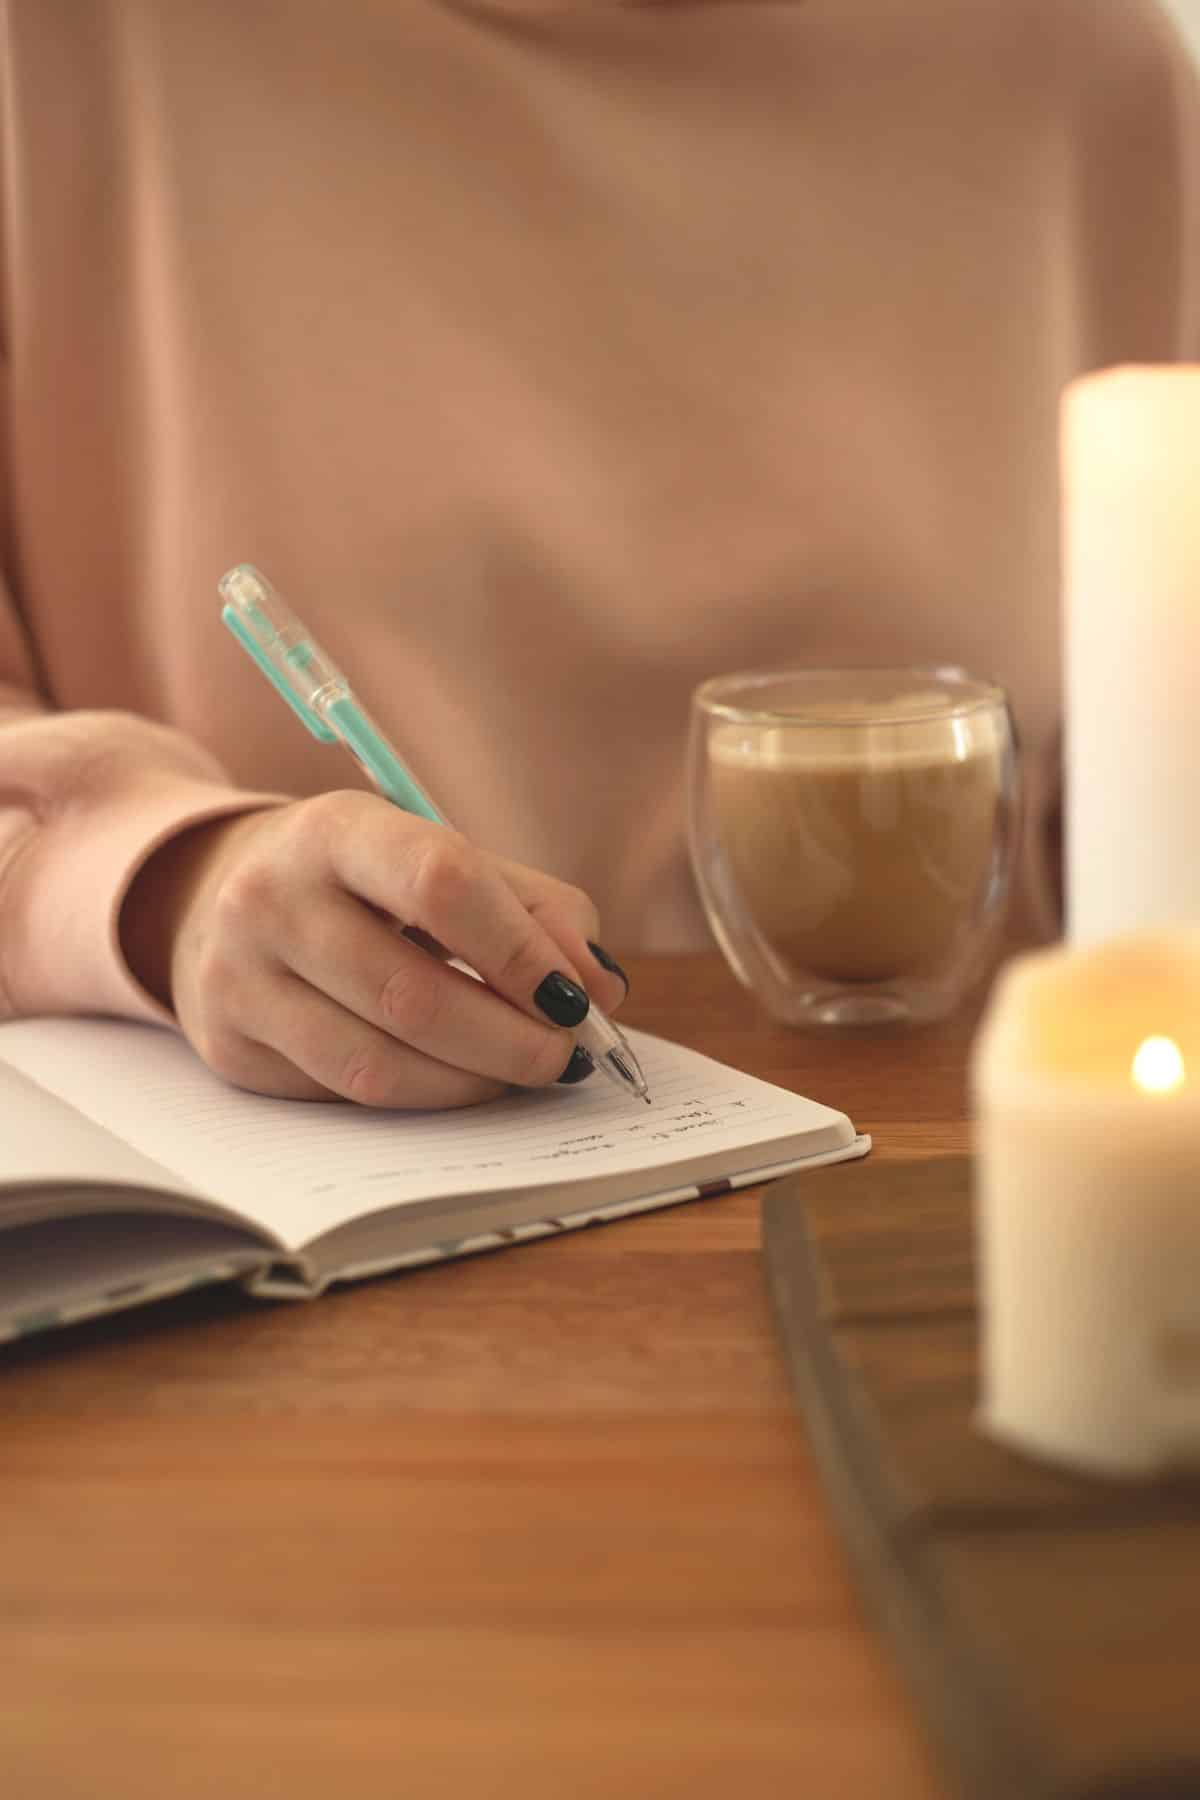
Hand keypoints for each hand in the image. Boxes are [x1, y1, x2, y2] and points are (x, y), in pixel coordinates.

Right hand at [119, 792, 629, 1108]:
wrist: (209, 894)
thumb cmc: (358, 879)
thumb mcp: (437, 856)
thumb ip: (533, 909)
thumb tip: (598, 988)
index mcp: (336, 830)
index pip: (442, 885)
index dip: (520, 952)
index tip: (576, 997)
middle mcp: (271, 899)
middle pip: (413, 995)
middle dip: (511, 1040)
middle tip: (564, 1057)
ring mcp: (238, 979)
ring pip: (378, 1066)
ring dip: (472, 1083)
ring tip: (519, 1071)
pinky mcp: (231, 1049)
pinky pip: (344, 1097)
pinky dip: (420, 1097)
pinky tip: (454, 1078)